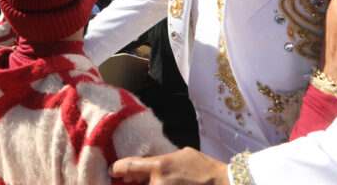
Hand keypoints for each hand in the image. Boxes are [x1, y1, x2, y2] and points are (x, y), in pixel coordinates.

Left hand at [109, 147, 228, 184]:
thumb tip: (151, 165)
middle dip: (134, 184)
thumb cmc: (204, 168)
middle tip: (133, 181)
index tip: (113, 171)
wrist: (223, 184)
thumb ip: (163, 160)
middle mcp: (158, 184)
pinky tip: (169, 184)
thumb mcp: (182, 154)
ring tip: (165, 180)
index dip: (117, 169)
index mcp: (159, 166)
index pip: (128, 167)